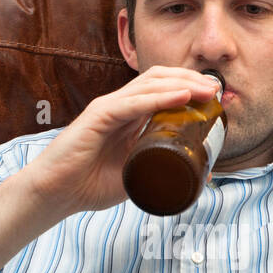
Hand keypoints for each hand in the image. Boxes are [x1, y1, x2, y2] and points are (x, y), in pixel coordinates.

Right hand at [24, 66, 221, 215]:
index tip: (215, 97)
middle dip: (191, 79)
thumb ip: (156, 169)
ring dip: (182, 84)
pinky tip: (182, 96)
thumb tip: (194, 174)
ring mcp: (108, 108)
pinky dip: (160, 98)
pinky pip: (133, 103)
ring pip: (150, 85)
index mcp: (128, 116)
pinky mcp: (98, 116)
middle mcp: (119, 106)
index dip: (189, 87)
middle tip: (216, 90)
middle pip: (159, 79)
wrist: (55, 194)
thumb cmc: (89, 185)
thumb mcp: (134, 175)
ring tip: (208, 89)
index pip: (162, 89)